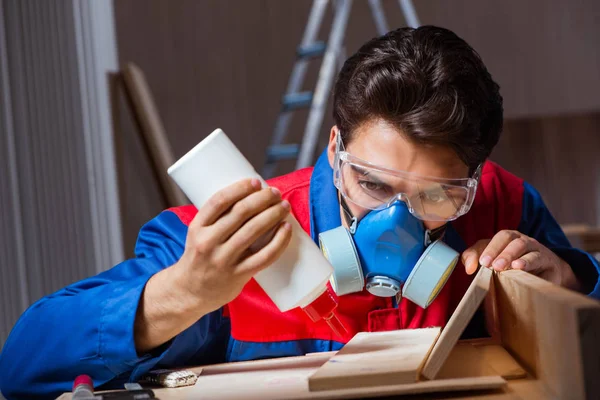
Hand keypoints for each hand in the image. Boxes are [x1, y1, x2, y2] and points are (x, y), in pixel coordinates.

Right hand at [174, 178, 292, 312]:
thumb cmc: (199, 257)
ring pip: (253, 231)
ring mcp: (224, 260)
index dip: (240, 188)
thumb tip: (250, 196)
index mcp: (197, 227)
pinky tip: (286, 229)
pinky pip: (264, 256)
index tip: (255, 181)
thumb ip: (217, 218)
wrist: (190, 292)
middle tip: (275, 192)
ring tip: (284, 206)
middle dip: (262, 199)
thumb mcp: (198, 234)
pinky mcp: (238, 275)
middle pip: (240, 213)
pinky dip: (279, 241)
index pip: (219, 201)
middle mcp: (208, 242)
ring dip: (273, 215)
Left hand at [461, 230, 580, 289]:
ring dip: (511, 255)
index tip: (481, 263)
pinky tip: (520, 268)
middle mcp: (521, 239)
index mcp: (508, 238)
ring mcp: (535, 248)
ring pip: (522, 245)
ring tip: (503, 267)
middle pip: (509, 238)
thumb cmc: (515, 266)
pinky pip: (537, 258)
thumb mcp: (494, 261)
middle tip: (491, 265)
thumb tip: (468, 267)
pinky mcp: (546, 260)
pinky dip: (527, 262)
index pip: (497, 238)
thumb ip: (476, 259)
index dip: (489, 248)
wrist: (547, 274)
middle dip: (498, 251)